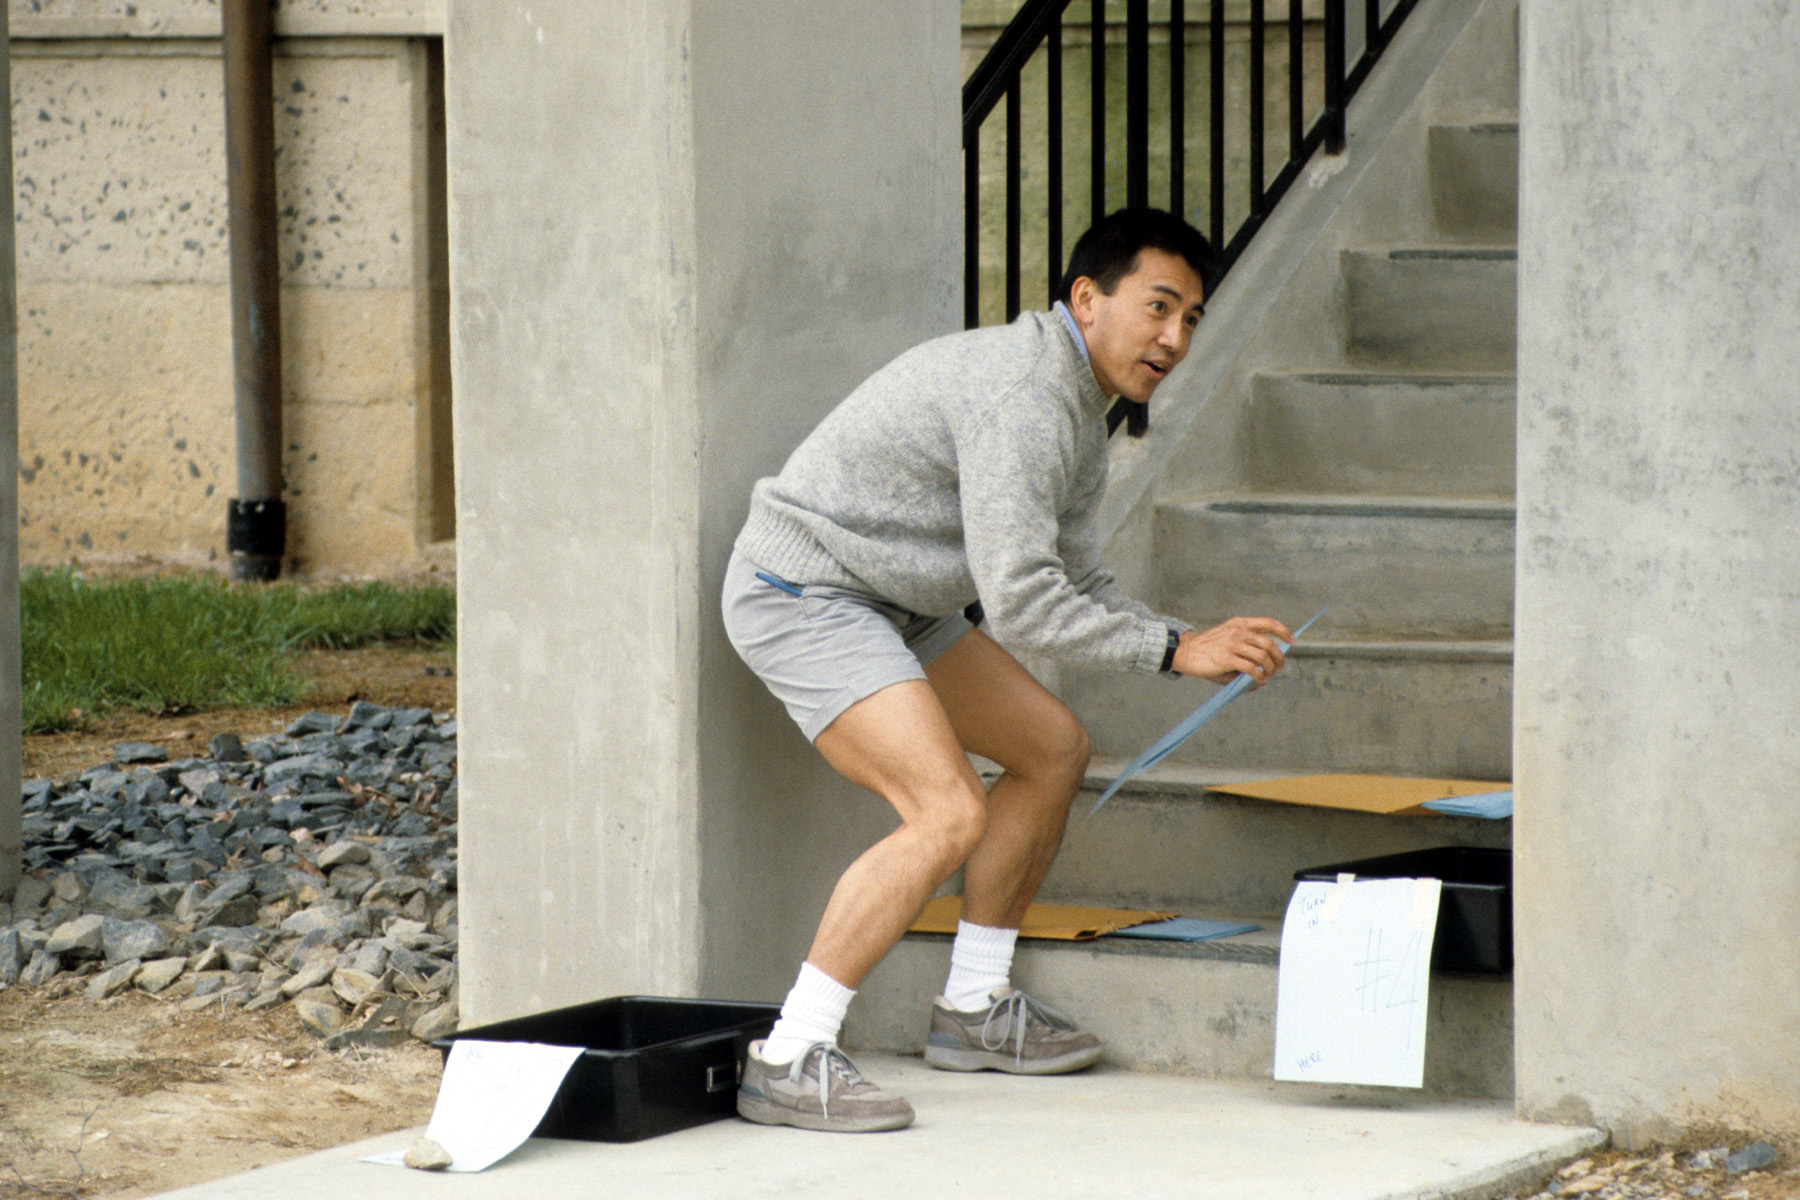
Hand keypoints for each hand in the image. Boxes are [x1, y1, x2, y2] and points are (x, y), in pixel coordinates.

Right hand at [1171, 617, 1295, 686]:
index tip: (1291, 640)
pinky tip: (1258, 680)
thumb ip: (1245, 650)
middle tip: (1280, 667)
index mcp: (1239, 624)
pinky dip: (1259, 676)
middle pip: (1269, 643)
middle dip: (1279, 657)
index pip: (1268, 623)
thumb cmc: (1207, 649)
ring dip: (1270, 669)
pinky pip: (1251, 668)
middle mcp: (1238, 631)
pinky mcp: (1227, 658)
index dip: (1283, 631)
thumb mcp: (1227, 640)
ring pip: (1262, 656)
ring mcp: (1232, 644)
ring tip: (1268, 676)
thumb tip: (1263, 668)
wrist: (1185, 652)